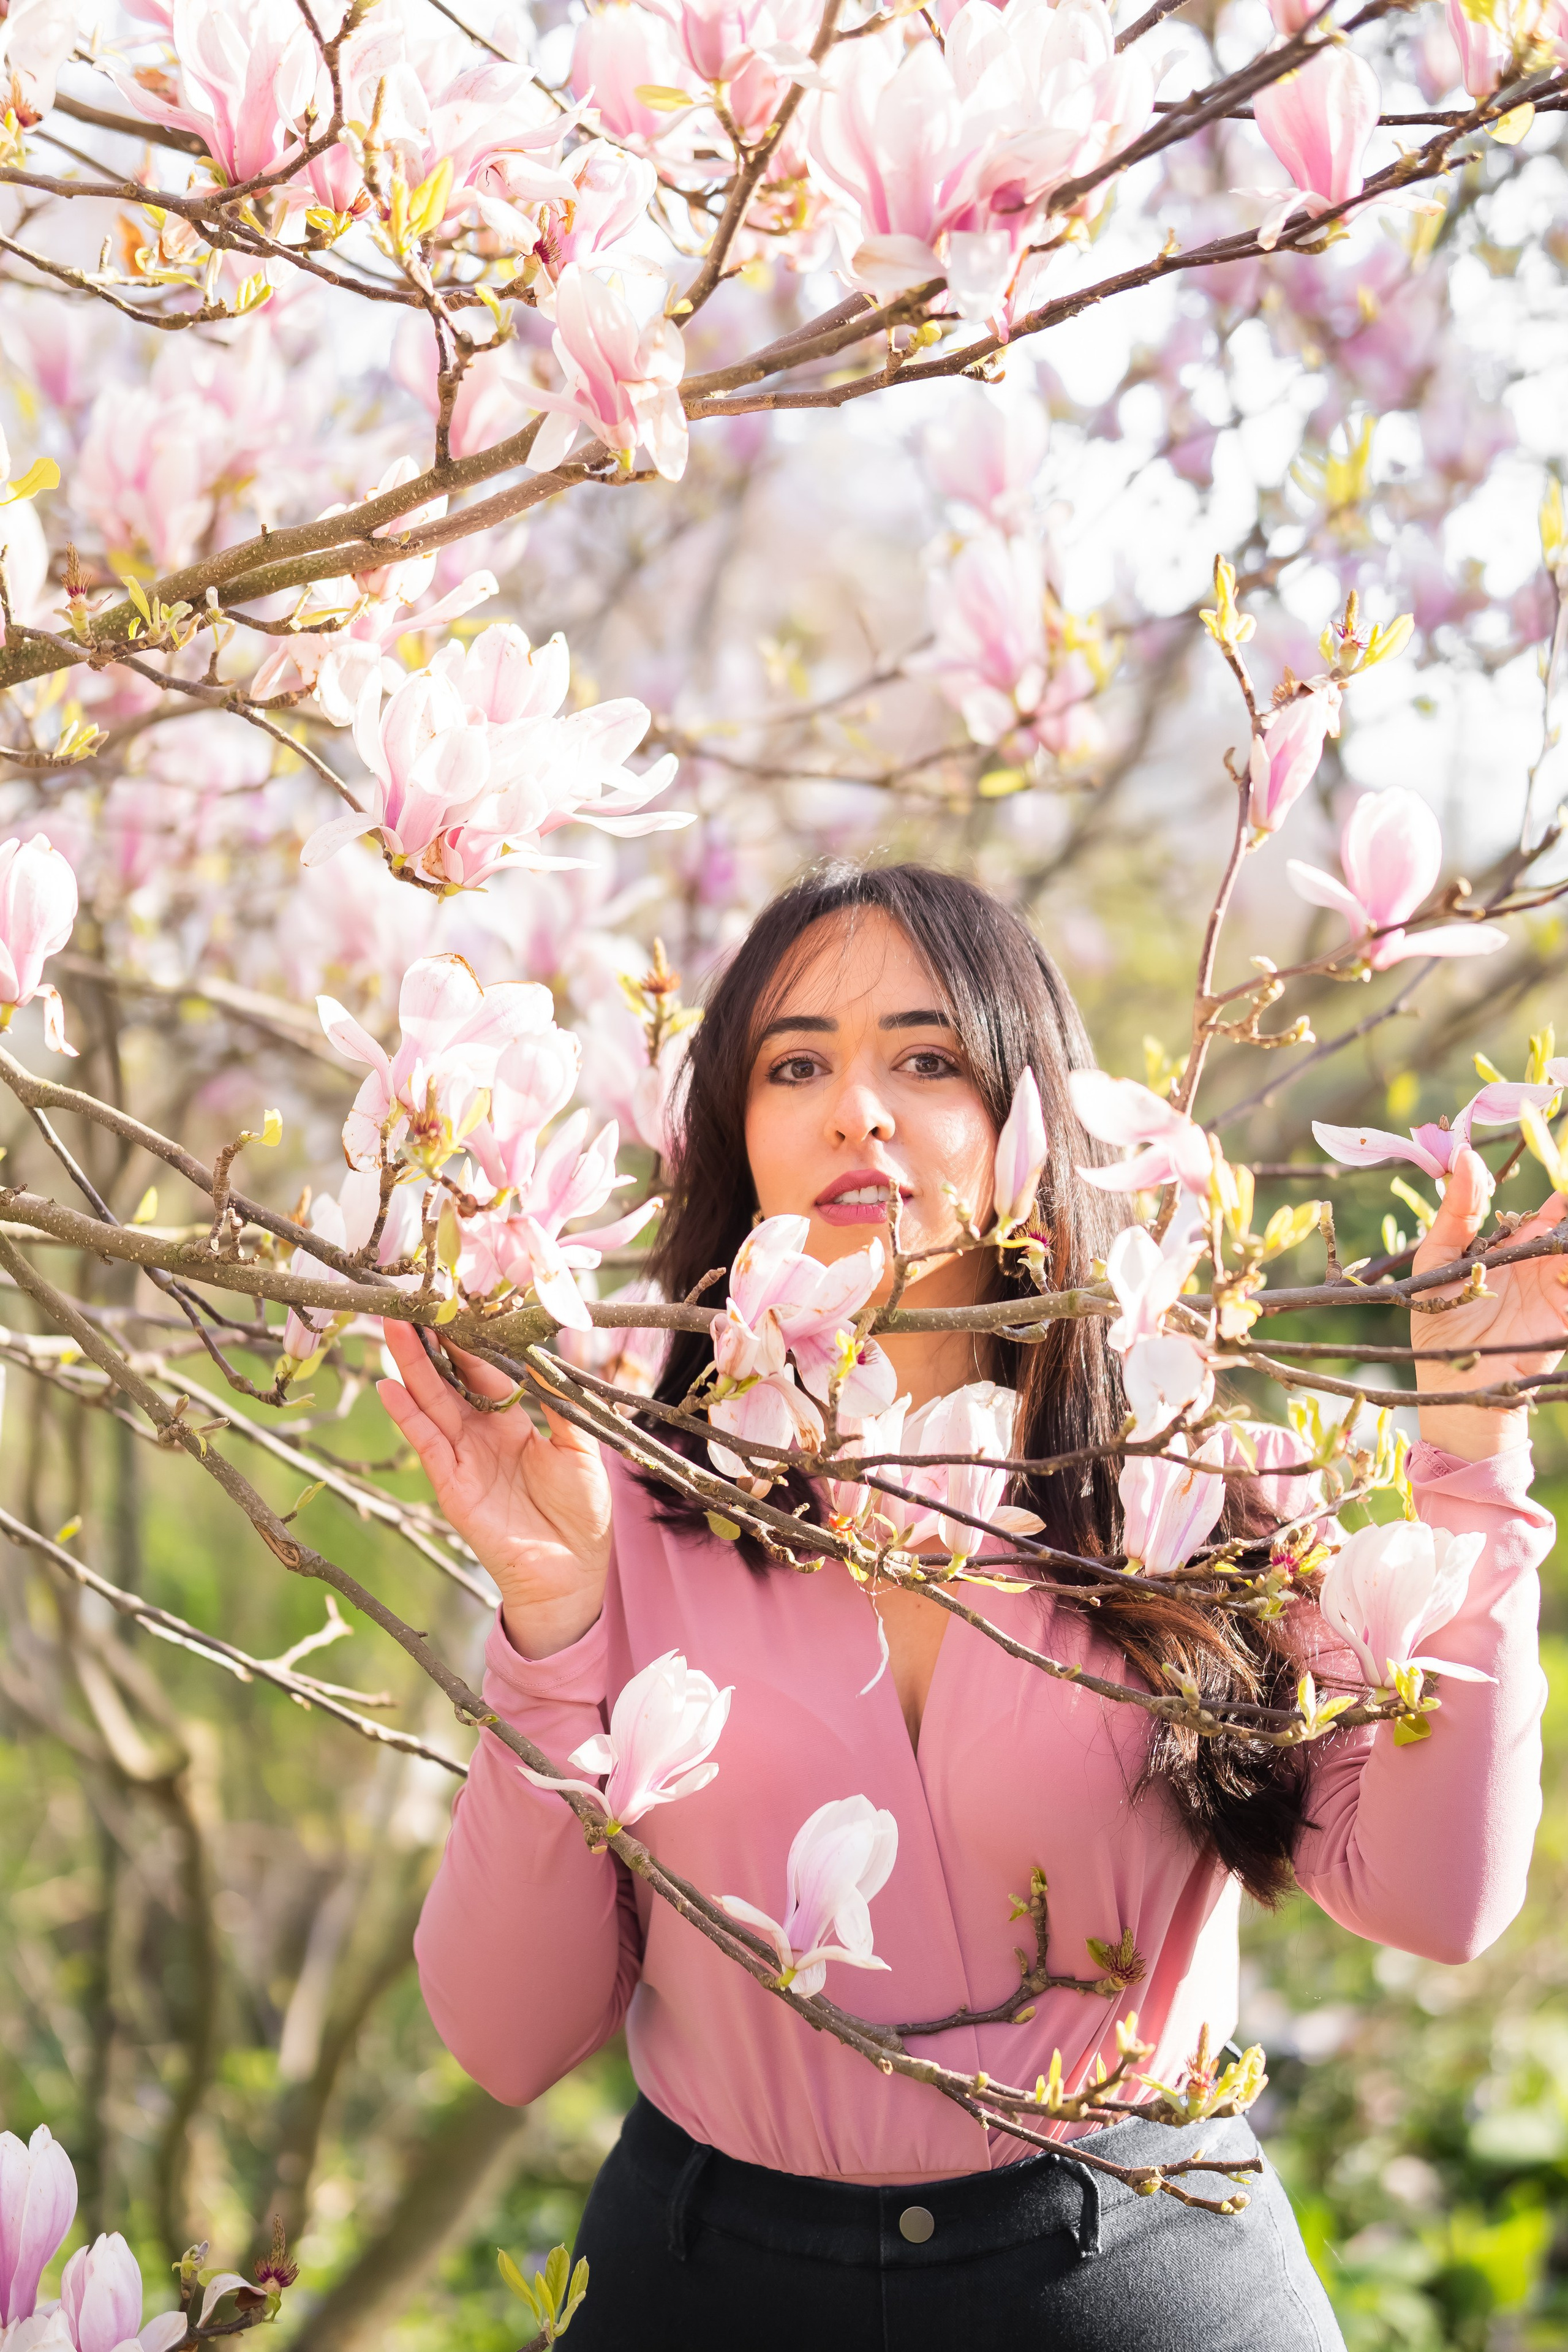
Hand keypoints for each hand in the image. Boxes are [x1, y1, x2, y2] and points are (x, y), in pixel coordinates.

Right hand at [377, 1319, 611, 1657]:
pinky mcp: (452, 1485)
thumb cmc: (583, 1513)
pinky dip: (408, 1415)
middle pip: (450, 1378)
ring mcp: (463, 1458)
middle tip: (411, 1300)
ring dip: (412, 1366)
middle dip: (431, 1341)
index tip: (458, 1301)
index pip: (486, 1370)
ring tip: (392, 1327)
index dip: (471, 1338)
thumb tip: (557, 1351)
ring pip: (432, 1402)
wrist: (573, 1573)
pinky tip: (389, 1386)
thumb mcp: (581, 1448)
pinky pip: (427, 1443)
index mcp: (514, 1422)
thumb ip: (563, 1402)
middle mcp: (483, 1435)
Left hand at [1409, 1147, 1567, 1459]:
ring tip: (1564, 1224)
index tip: (1563, 1135)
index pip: (1550, 1201)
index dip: (1563, 1172)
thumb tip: (1465, 1156)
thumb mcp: (1437, 1262)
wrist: (1455, 1385)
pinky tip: (1564, 1254)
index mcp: (1513, 1241)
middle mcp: (1543, 1258)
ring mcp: (1559, 1283)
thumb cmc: (1439, 1325)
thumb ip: (1456, 1212)